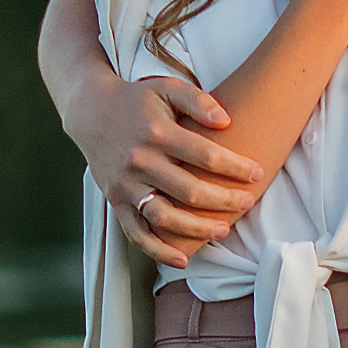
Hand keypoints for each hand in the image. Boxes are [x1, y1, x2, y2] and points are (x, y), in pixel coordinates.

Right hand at [75, 70, 264, 257]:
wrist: (90, 111)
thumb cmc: (137, 99)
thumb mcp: (166, 88)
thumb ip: (197, 100)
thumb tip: (226, 120)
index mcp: (157, 132)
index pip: (204, 154)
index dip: (235, 166)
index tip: (257, 172)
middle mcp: (139, 161)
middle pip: (189, 190)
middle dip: (224, 199)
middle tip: (248, 201)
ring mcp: (126, 184)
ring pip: (164, 216)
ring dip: (196, 228)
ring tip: (224, 229)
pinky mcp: (116, 201)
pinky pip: (136, 233)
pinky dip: (158, 250)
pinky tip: (182, 260)